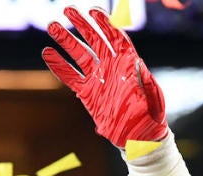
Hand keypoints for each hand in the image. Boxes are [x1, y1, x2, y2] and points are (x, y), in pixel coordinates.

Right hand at [42, 7, 166, 147]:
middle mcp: (111, 67)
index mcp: (128, 63)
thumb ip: (146, 82)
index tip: (92, 12)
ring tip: (52, 26)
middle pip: (94, 40)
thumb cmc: (151, 117)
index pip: (114, 38)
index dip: (104, 24)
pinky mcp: (87, 93)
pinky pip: (70, 77)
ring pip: (79, 55)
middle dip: (81, 25)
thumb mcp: (154, 99)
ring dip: (66, 41)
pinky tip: (48, 53)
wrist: (139, 136)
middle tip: (67, 10)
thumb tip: (138, 64)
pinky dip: (59, 66)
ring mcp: (98, 79)